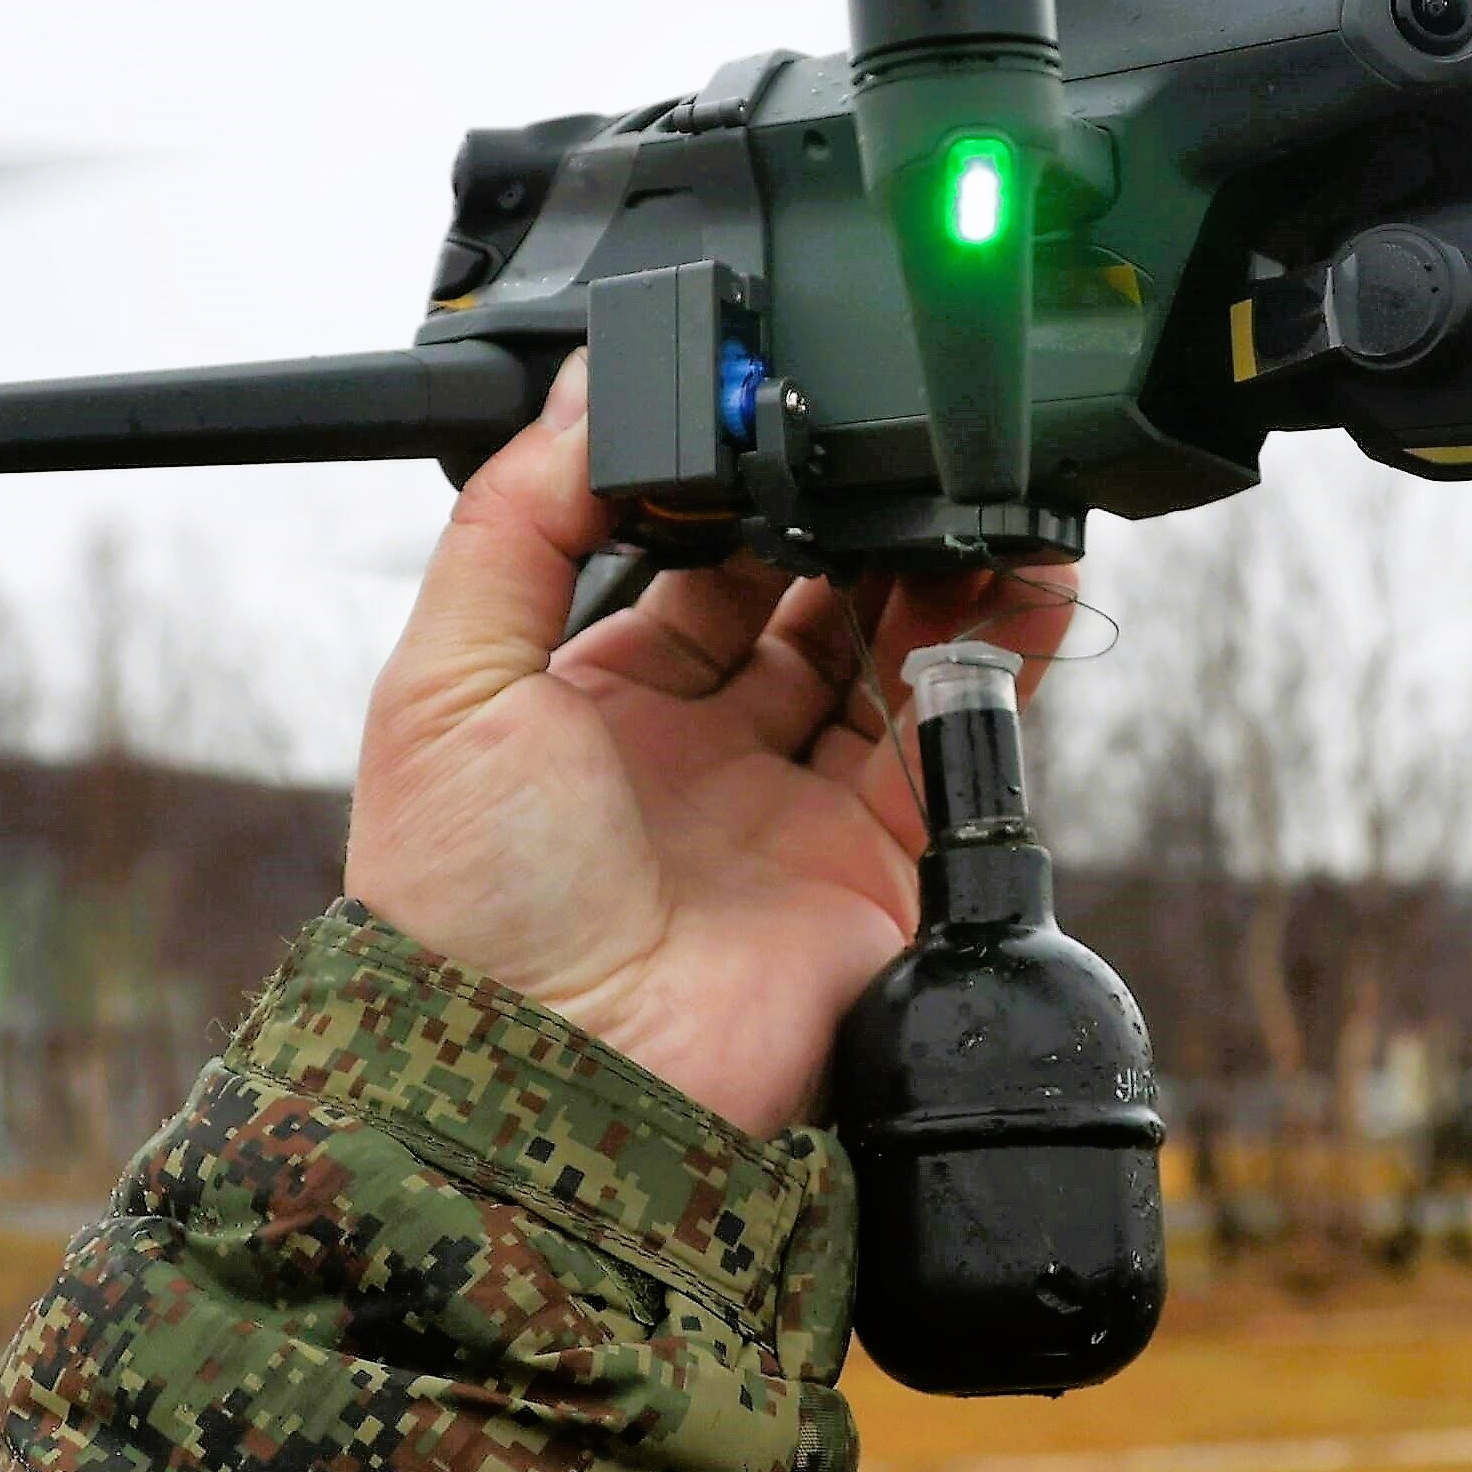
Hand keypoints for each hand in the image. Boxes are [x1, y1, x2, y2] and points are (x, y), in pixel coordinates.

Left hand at [347, 354, 1072, 1133]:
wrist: (553, 1084)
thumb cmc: (466, 908)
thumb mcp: (447, 682)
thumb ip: (516, 522)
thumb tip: (587, 387)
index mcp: (589, 702)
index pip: (687, 563)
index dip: (737, 488)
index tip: (775, 410)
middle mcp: (698, 753)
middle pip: (803, 599)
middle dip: (847, 517)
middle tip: (885, 436)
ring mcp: (792, 810)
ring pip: (890, 656)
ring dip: (933, 564)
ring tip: (965, 480)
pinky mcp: (874, 866)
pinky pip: (955, 741)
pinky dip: (1002, 652)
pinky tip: (1024, 570)